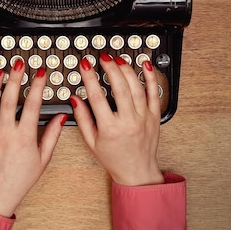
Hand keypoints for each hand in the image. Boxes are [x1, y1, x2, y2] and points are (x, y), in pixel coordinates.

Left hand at [0, 60, 66, 216]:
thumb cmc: (21, 178)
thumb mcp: (43, 158)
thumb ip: (52, 135)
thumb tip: (62, 116)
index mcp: (24, 138)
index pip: (32, 106)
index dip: (37, 87)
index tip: (40, 73)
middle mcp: (4, 133)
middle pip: (9, 100)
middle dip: (15, 78)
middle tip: (18, 63)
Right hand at [71, 53, 164, 185]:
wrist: (137, 172)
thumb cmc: (114, 158)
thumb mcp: (91, 142)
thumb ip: (82, 119)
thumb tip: (75, 99)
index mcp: (110, 129)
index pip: (97, 97)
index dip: (90, 78)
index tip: (85, 65)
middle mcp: (129, 122)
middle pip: (120, 88)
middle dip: (110, 68)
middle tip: (103, 57)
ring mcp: (144, 118)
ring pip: (137, 88)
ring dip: (127, 70)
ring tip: (118, 59)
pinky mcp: (154, 117)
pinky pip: (154, 94)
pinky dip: (150, 77)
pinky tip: (145, 65)